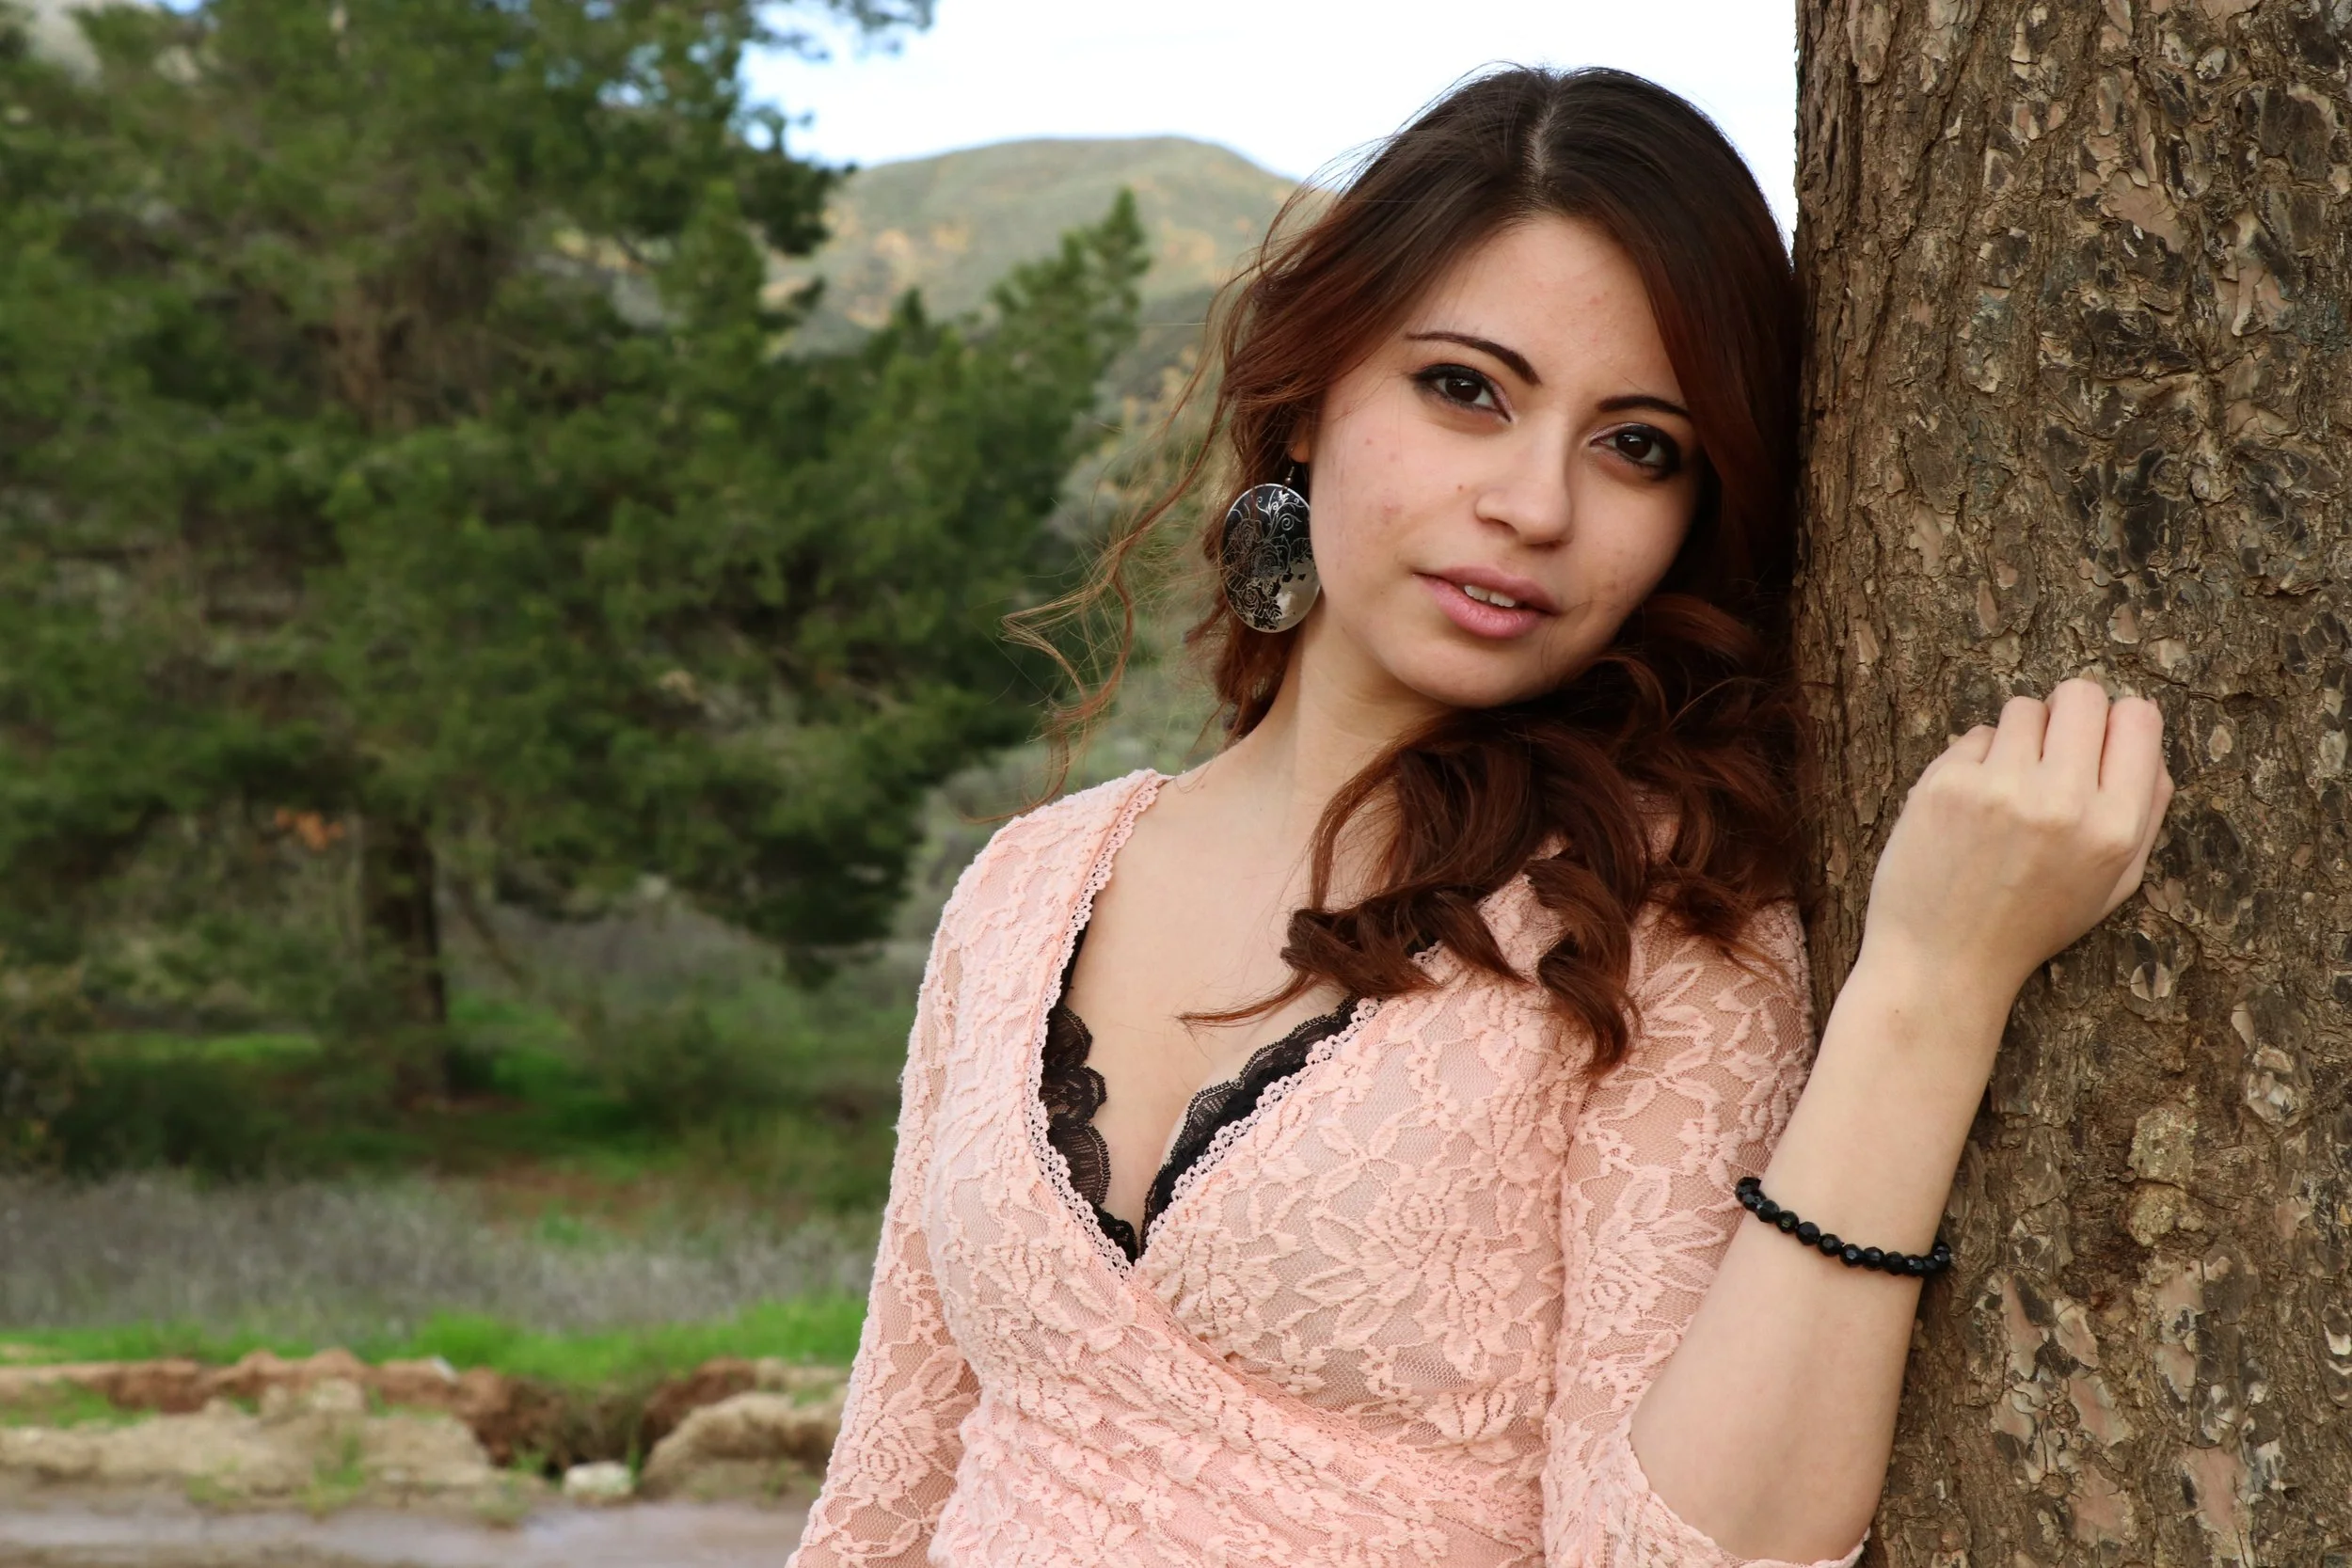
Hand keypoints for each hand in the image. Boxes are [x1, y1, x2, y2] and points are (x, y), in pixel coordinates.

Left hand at [1860, 678, 2174, 1002]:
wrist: (1942, 959)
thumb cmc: (2032, 922)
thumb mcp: (2114, 882)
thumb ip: (2144, 810)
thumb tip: (2145, 737)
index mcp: (2114, 827)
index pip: (2138, 717)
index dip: (2117, 722)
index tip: (2096, 742)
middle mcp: (2061, 801)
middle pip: (2081, 694)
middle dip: (2068, 714)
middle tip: (2050, 751)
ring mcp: (1999, 789)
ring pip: (2023, 709)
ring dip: (2018, 738)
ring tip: (2008, 788)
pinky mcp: (1945, 784)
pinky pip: (1974, 735)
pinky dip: (1975, 761)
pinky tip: (1970, 806)